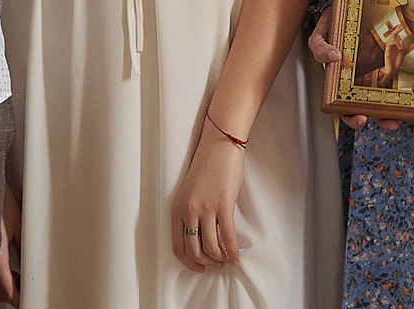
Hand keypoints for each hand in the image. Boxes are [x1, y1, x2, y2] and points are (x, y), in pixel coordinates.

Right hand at [0, 183, 21, 303]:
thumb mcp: (19, 223)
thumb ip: (24, 246)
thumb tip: (31, 259)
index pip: (8, 292)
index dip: (20, 298)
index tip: (27, 297)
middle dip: (13, 291)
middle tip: (25, 282)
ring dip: (2, 284)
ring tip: (15, 272)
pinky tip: (1, 264)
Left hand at [170, 129, 245, 272]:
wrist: (220, 146)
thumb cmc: (207, 167)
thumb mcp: (191, 193)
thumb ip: (193, 214)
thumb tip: (205, 238)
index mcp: (177, 208)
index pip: (177, 246)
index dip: (189, 262)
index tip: (199, 267)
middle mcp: (188, 210)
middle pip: (194, 250)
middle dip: (206, 262)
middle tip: (216, 264)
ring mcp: (205, 209)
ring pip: (210, 248)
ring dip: (220, 259)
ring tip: (226, 260)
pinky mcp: (222, 206)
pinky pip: (227, 237)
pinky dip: (232, 252)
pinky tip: (236, 257)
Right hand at [310, 14, 397, 130]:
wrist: (348, 4)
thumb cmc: (333, 21)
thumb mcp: (322, 31)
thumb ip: (320, 46)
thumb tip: (333, 57)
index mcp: (339, 80)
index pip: (343, 106)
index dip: (351, 117)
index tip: (361, 117)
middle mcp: (356, 80)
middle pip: (368, 107)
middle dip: (381, 119)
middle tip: (392, 122)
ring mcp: (371, 72)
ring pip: (383, 98)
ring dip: (394, 110)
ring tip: (403, 115)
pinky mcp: (385, 61)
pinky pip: (394, 78)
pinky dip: (401, 90)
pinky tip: (411, 96)